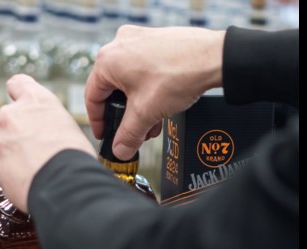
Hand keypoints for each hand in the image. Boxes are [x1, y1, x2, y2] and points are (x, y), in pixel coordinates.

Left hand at [0, 74, 96, 212]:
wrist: (65, 185)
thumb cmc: (73, 157)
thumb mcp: (68, 126)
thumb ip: (48, 122)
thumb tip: (46, 132)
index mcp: (35, 101)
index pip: (17, 84)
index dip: (17, 92)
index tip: (17, 98)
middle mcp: (12, 115)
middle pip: (10, 120)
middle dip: (19, 133)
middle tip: (37, 149)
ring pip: (3, 145)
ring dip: (14, 154)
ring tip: (34, 168)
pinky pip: (1, 167)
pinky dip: (10, 174)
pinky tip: (27, 180)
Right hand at [85, 26, 225, 159]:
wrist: (213, 58)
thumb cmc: (178, 75)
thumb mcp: (146, 113)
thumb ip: (128, 135)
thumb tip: (120, 149)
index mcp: (107, 60)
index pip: (93, 97)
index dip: (98, 122)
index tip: (105, 135)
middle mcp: (119, 45)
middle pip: (112, 89)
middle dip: (124, 116)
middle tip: (132, 133)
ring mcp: (138, 40)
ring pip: (129, 80)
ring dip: (137, 106)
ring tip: (150, 124)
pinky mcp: (154, 41)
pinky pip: (143, 70)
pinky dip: (147, 90)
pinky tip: (159, 106)